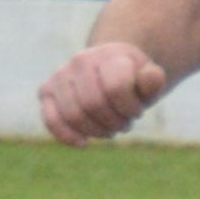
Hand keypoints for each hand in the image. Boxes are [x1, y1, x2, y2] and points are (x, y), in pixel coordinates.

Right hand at [37, 42, 168, 143]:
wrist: (110, 68)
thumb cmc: (134, 79)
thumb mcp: (150, 79)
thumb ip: (154, 80)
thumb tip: (150, 76)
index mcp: (110, 54)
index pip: (116, 88)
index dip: (131, 108)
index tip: (138, 112)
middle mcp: (80, 61)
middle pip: (93, 104)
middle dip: (114, 123)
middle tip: (125, 124)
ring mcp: (60, 75)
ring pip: (73, 115)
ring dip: (96, 131)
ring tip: (111, 129)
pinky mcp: (46, 91)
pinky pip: (51, 119)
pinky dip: (67, 136)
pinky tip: (84, 144)